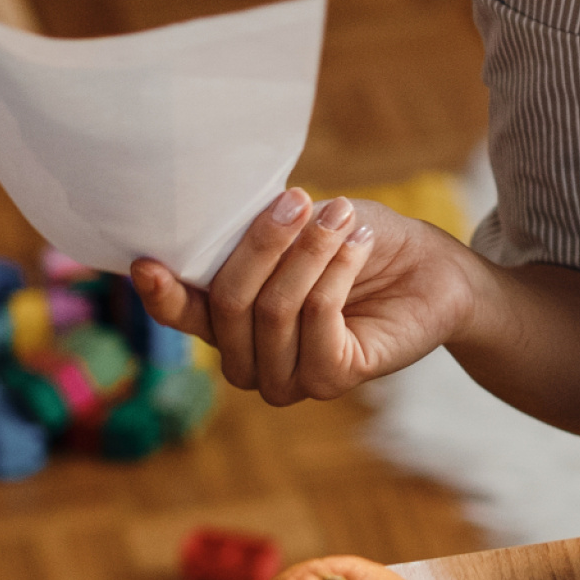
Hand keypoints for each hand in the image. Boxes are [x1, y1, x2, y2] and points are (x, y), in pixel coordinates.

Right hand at [129, 186, 477, 405]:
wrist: (432, 269)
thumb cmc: (358, 240)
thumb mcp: (302, 224)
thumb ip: (255, 230)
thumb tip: (216, 211)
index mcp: (228, 321)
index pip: (183, 314)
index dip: (161, 293)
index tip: (147, 260)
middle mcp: (248, 358)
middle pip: (229, 303)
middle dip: (263, 245)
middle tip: (300, 200)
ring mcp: (286, 377)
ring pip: (273, 311)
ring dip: (309, 254)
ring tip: (343, 216)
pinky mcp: (330, 379)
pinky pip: (317, 322)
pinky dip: (337, 274)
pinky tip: (360, 245)